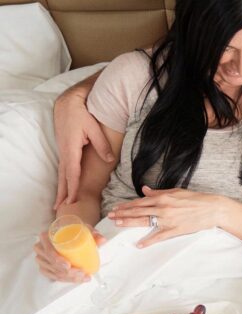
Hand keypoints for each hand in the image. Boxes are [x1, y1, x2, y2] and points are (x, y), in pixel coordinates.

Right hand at [34, 225, 105, 282]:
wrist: (69, 233)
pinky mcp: (45, 267)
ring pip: (53, 272)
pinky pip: (53, 277)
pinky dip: (66, 279)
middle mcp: (40, 248)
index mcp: (46, 236)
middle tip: (82, 273)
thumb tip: (102, 240)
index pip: (48, 250)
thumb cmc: (75, 231)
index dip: (57, 259)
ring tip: (84, 277)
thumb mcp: (84, 229)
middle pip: (51, 264)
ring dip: (68, 277)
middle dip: (67, 272)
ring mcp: (41, 259)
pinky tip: (77, 279)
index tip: (68, 265)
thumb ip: (93, 234)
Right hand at [54, 93, 113, 208]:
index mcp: (71, 149)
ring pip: (61, 173)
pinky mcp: (64, 149)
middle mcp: (64, 153)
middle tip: (60, 209)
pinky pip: (63, 168)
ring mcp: (63, 151)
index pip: (72, 173)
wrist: (67, 104)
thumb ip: (102, 145)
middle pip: (63, 177)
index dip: (73, 188)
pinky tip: (63, 186)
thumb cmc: (81, 114)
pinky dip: (62, 179)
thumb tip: (110, 160)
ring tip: (58, 203)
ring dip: (61, 188)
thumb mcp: (94, 128)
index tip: (73, 200)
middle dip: (63, 193)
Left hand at [108, 186, 223, 246]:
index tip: (116, 207)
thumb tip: (145, 190)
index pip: (140, 202)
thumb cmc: (195, 199)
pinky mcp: (174, 230)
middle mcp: (163, 208)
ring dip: (130, 223)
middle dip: (123, 214)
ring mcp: (168, 220)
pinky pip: (158, 236)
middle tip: (110, 216)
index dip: (127, 205)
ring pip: (144, 222)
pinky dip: (148, 241)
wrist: (211, 208)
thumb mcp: (176, 191)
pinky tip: (139, 244)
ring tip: (118, 224)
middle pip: (138, 212)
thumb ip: (159, 192)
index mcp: (163, 198)